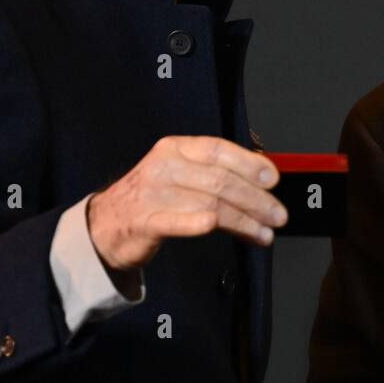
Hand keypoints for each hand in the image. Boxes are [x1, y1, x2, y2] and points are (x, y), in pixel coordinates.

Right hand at [86, 136, 286, 270]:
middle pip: (220, 181)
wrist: (106, 224)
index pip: (220, 151)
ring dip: (243, 221)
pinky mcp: (144, 222)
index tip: (273, 180)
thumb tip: (263, 180)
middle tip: (277, 216)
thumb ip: (216, 173)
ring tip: (264, 234)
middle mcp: (165, 167)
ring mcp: (153, 194)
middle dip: (256, 200)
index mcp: (177, 149)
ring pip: (209, 204)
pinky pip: (176, 221)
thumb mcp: (182, 174)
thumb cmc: (154, 198)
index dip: (250, 164)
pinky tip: (214, 226)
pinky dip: (198, 223)